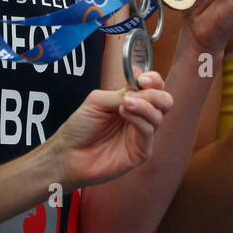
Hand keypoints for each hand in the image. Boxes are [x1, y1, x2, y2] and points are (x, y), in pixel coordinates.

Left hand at [50, 71, 172, 189]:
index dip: (153, 80)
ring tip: (124, 103)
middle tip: (141, 89)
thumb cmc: (80, 127)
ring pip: (158, 116)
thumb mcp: (97, 101)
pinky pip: (149, 132)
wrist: (68, 153)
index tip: (143, 79)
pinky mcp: (141, 152)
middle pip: (165, 101)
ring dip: (144, 105)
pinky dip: (139, 119)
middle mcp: (140, 117)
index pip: (154, 87)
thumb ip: (120, 93)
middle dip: (155, 93)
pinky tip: (124, 112)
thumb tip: (138, 88)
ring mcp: (141, 135)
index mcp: (132, 101)